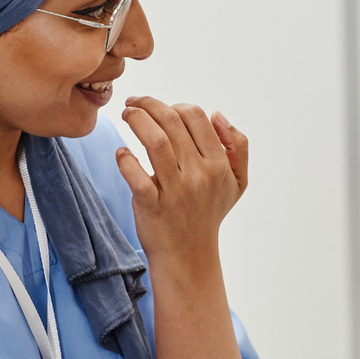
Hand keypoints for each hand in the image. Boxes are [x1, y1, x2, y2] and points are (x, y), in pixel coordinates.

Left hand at [114, 97, 248, 261]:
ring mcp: (175, 190)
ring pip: (154, 140)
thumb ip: (237, 145)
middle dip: (149, 104)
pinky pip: (136, 175)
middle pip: (172, 121)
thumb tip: (218, 115)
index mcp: (218, 164)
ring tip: (127, 115)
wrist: (189, 255)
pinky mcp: (152, 205)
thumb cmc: (209, 213)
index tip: (160, 109)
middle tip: (134, 103)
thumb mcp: (237, 181)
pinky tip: (122, 153)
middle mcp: (199, 174)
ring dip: (136, 119)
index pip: (195, 116)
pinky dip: (125, 159)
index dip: (175, 105)